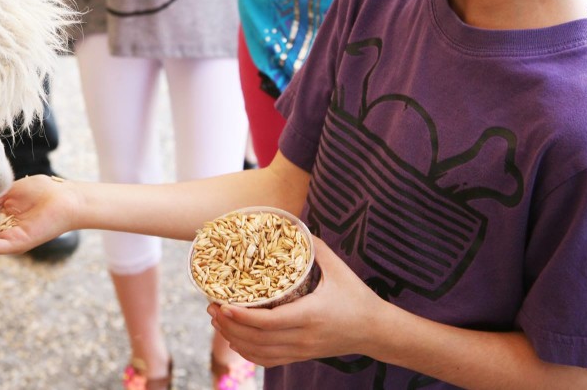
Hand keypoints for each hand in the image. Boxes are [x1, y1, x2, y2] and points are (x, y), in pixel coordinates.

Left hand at [207, 237, 385, 366]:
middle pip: (257, 339)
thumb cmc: (357, 296)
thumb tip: (292, 225)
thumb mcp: (339, 268)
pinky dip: (247, 352)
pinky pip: (268, 361)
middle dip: (229, 325)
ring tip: (217, 320)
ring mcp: (302, 351)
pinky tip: (234, 339)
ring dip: (233, 338)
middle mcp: (303, 338)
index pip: (268, 322)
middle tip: (211, 307)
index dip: (242, 316)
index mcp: (311, 315)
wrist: (376, 331)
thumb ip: (315, 247)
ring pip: (259, 352)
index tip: (223, 304)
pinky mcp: (301, 357)